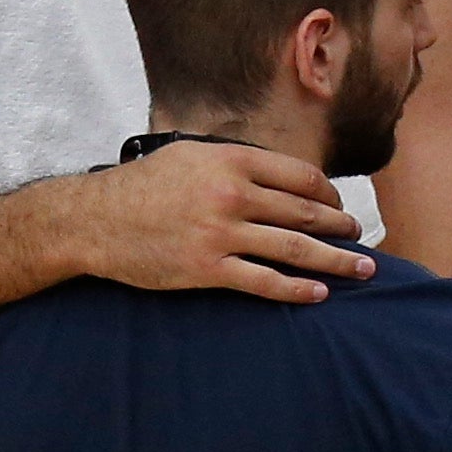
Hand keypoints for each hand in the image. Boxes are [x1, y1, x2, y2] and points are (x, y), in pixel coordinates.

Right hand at [75, 131, 370, 299]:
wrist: (89, 221)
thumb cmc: (137, 187)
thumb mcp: (187, 156)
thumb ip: (235, 163)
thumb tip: (280, 178)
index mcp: (230, 162)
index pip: (302, 178)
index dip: (329, 193)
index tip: (336, 206)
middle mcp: (230, 195)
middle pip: (307, 213)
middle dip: (341, 227)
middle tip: (357, 237)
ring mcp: (219, 234)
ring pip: (296, 248)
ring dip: (336, 260)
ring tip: (362, 268)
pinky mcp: (206, 268)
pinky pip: (264, 281)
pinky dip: (296, 289)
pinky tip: (318, 294)